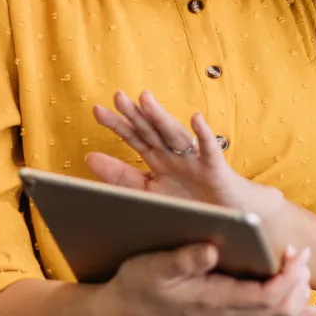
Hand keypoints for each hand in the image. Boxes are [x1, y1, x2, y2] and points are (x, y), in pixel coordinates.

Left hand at [89, 90, 283, 221]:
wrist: (226, 218)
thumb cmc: (188, 203)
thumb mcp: (147, 191)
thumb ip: (119, 176)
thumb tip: (88, 157)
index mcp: (158, 159)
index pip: (135, 138)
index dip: (117, 124)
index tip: (97, 110)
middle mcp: (174, 154)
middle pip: (152, 131)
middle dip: (135, 114)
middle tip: (118, 96)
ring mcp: (194, 159)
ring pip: (175, 135)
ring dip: (161, 117)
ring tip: (146, 100)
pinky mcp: (214, 168)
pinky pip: (209, 149)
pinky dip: (203, 135)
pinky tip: (196, 119)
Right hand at [104, 242, 315, 315]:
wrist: (125, 310)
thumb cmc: (139, 283)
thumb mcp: (154, 265)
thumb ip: (184, 259)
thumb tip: (212, 249)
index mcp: (213, 300)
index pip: (265, 297)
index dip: (288, 277)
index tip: (295, 252)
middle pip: (278, 311)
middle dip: (298, 284)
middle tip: (301, 254)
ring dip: (298, 302)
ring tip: (305, 275)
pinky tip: (304, 310)